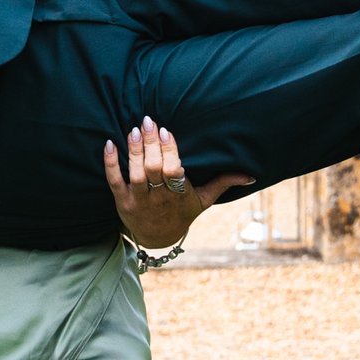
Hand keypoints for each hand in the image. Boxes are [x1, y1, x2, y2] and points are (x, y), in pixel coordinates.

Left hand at [102, 118, 249, 251]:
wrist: (157, 238)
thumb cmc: (182, 212)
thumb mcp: (203, 200)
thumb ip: (223, 184)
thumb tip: (249, 176)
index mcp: (178, 195)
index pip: (173, 171)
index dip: (169, 151)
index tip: (165, 130)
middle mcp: (158, 198)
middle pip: (153, 170)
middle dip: (150, 145)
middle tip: (147, 121)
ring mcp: (138, 200)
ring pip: (135, 174)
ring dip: (133, 151)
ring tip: (133, 130)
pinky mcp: (122, 201)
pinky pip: (114, 182)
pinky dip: (110, 164)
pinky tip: (109, 144)